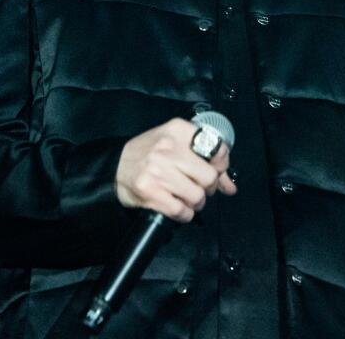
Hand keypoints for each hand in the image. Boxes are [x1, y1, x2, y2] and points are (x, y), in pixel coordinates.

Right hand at [115, 118, 237, 221]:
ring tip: (185, 198)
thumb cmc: (149, 155)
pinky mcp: (150, 192)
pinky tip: (178, 208)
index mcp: (177, 130)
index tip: (216, 171)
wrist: (114, 167)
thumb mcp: (177, 147)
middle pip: (209, 176)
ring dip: (195, 203)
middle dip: (208, 188)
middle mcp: (168, 148)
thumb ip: (206, 163)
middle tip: (198, 187)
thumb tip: (230, 187)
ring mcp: (158, 170)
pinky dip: (184, 214)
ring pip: (197, 196)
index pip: (216, 148)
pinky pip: (181, 211)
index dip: (221, 165)